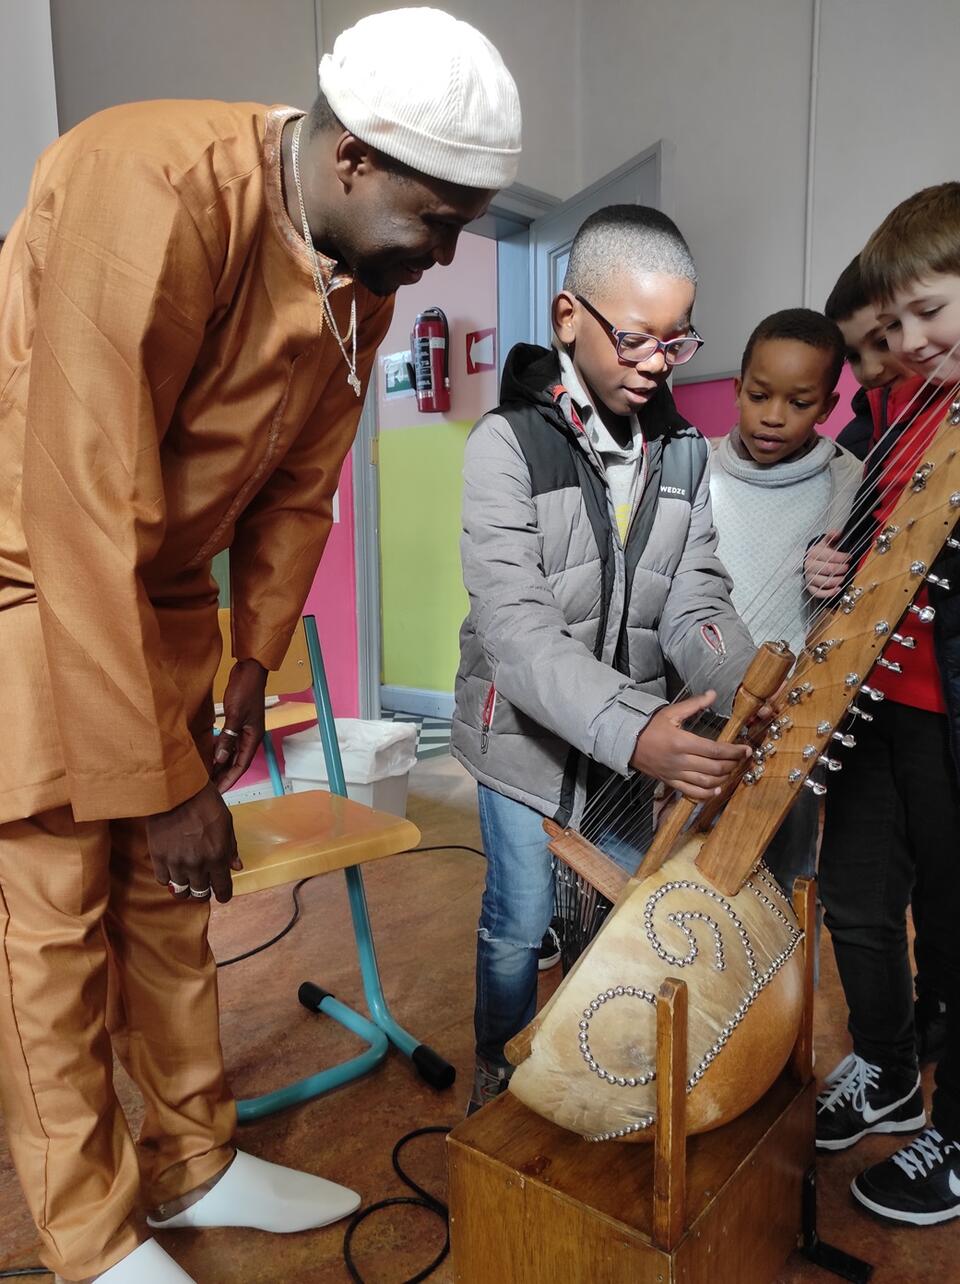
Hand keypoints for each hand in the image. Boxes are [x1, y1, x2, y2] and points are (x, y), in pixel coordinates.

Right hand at [145, 779, 241, 903]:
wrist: (176, 791)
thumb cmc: (206, 803)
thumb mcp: (226, 823)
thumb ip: (231, 848)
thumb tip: (236, 867)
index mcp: (218, 857)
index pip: (222, 889)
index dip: (224, 895)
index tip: (222, 895)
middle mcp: (198, 865)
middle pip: (200, 894)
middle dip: (204, 891)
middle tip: (203, 883)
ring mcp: (176, 864)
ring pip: (181, 891)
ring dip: (186, 887)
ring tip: (187, 879)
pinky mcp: (158, 858)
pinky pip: (163, 880)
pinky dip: (169, 878)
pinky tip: (172, 870)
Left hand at [213, 658, 267, 792]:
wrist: (250, 670)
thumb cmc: (245, 690)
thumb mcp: (235, 715)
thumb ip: (228, 738)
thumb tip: (220, 759)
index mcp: (253, 738)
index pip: (241, 765)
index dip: (229, 780)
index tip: (218, 792)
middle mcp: (250, 737)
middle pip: (237, 762)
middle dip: (224, 775)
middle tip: (209, 788)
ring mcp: (244, 730)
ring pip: (232, 753)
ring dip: (221, 764)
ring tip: (207, 775)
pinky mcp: (237, 722)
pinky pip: (229, 742)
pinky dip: (220, 750)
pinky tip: (209, 755)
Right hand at [630, 690, 751, 801]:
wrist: (627, 742)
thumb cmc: (650, 726)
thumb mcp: (671, 712)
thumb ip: (694, 704)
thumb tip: (713, 694)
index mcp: (682, 742)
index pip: (715, 750)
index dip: (733, 751)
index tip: (746, 750)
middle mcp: (681, 761)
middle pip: (714, 767)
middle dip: (732, 764)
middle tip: (742, 759)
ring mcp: (676, 774)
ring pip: (706, 782)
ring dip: (723, 778)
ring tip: (732, 771)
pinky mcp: (671, 782)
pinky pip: (692, 792)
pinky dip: (706, 794)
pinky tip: (717, 790)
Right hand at [804, 530, 848, 599]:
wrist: (810, 562)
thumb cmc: (821, 553)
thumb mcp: (825, 543)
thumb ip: (832, 537)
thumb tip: (839, 533)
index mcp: (813, 553)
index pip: (830, 556)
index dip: (842, 557)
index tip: (850, 557)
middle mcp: (809, 565)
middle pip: (828, 570)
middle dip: (841, 569)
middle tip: (847, 567)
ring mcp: (809, 577)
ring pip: (824, 582)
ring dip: (837, 581)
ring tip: (844, 578)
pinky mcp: (810, 588)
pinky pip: (819, 593)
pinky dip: (829, 593)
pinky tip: (838, 589)